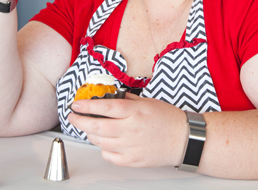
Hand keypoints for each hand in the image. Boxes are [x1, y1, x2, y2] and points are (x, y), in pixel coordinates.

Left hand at [70, 94, 187, 167]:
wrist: (184, 139)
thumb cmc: (168, 119)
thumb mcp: (148, 102)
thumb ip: (127, 101)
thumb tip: (108, 98)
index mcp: (135, 112)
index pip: (104, 108)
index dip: (87, 107)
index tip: (76, 105)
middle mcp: (130, 130)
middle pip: (97, 127)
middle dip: (80, 122)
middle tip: (73, 117)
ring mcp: (130, 147)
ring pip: (100, 142)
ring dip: (90, 134)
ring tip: (88, 128)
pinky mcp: (132, 160)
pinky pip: (109, 156)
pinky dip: (103, 149)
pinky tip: (105, 142)